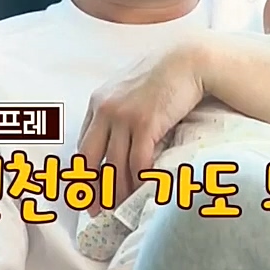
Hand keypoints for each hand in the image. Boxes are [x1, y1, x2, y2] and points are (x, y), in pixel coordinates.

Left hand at [78, 40, 206, 210]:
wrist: (187, 59)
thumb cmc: (163, 75)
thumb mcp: (130, 88)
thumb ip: (118, 109)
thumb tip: (117, 139)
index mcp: (98, 103)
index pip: (82, 146)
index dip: (83, 174)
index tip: (87, 192)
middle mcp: (105, 110)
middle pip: (89, 160)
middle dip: (92, 189)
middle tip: (98, 210)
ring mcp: (124, 117)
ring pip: (114, 166)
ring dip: (119, 191)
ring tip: (123, 208)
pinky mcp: (146, 123)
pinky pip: (137, 162)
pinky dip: (140, 180)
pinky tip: (145, 190)